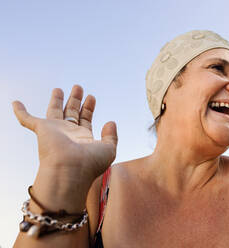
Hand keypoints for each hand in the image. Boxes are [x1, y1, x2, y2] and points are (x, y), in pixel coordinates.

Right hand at [12, 85, 117, 208]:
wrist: (70, 170)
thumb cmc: (90, 163)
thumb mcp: (108, 149)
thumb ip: (111, 136)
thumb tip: (110, 122)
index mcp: (83, 138)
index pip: (85, 120)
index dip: (88, 108)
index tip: (91, 97)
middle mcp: (68, 134)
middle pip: (71, 113)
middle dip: (75, 100)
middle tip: (78, 87)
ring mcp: (54, 131)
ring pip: (54, 112)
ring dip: (57, 100)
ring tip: (59, 89)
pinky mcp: (42, 129)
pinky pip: (27, 119)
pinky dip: (21, 112)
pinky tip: (16, 103)